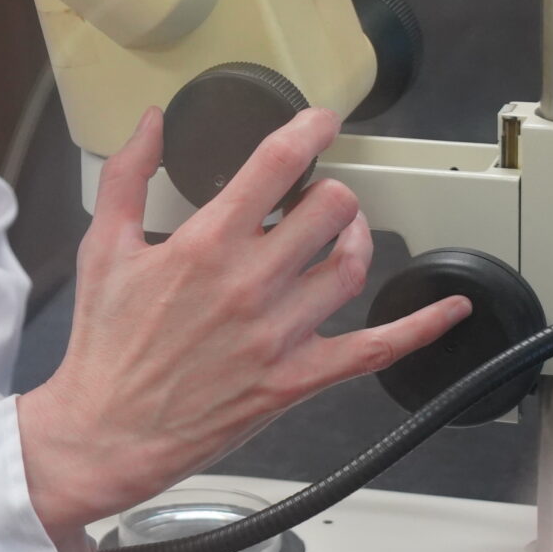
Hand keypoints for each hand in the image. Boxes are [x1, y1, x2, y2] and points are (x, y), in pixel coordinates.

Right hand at [16, 105, 472, 541]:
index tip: (319, 120)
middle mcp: (251, 284)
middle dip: (326, 191)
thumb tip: (151, 123)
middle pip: (327, 209)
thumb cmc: (106, 345)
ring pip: (351, 265)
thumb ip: (127, 176)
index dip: (308, 130)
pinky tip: (449, 308)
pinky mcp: (297, 377)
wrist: (108, 431)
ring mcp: (280, 333)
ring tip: (343, 230)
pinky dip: (420, 327)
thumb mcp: (103, 248)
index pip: (276, 166)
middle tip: (312, 195)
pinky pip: (375, 348)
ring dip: (355, 236)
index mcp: (205, 245)